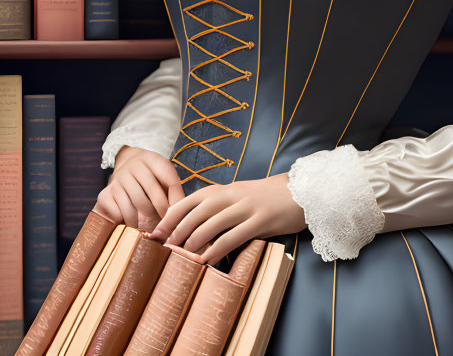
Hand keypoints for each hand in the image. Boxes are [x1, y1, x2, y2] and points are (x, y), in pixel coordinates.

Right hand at [93, 146, 188, 236]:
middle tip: (165, 226)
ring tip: (150, 228)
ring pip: (136, 206)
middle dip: (162, 213)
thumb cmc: (150, 176)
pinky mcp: (104, 194)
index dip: (176, 199)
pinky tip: (132, 225)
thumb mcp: (163, 176)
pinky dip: (127, 223)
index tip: (177, 215)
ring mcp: (117, 179)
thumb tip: (180, 213)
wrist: (124, 166)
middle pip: (152, 193)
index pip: (169, 178)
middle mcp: (133, 166)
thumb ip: (173, 191)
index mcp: (152, 159)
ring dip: (144, 222)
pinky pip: (118, 214)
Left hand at [145, 172, 306, 267]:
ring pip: (211, 224)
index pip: (188, 201)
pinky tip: (207, 261)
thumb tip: (190, 226)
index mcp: (222, 190)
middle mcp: (231, 196)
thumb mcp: (237, 197)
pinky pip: (233, 236)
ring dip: (193, 241)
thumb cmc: (264, 197)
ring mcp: (245, 207)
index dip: (169, 217)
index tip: (154, 234)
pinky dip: (217, 249)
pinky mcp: (260, 221)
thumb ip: (217, 208)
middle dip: (176, 231)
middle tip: (162, 249)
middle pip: (195, 212)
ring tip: (180, 257)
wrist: (299, 191)